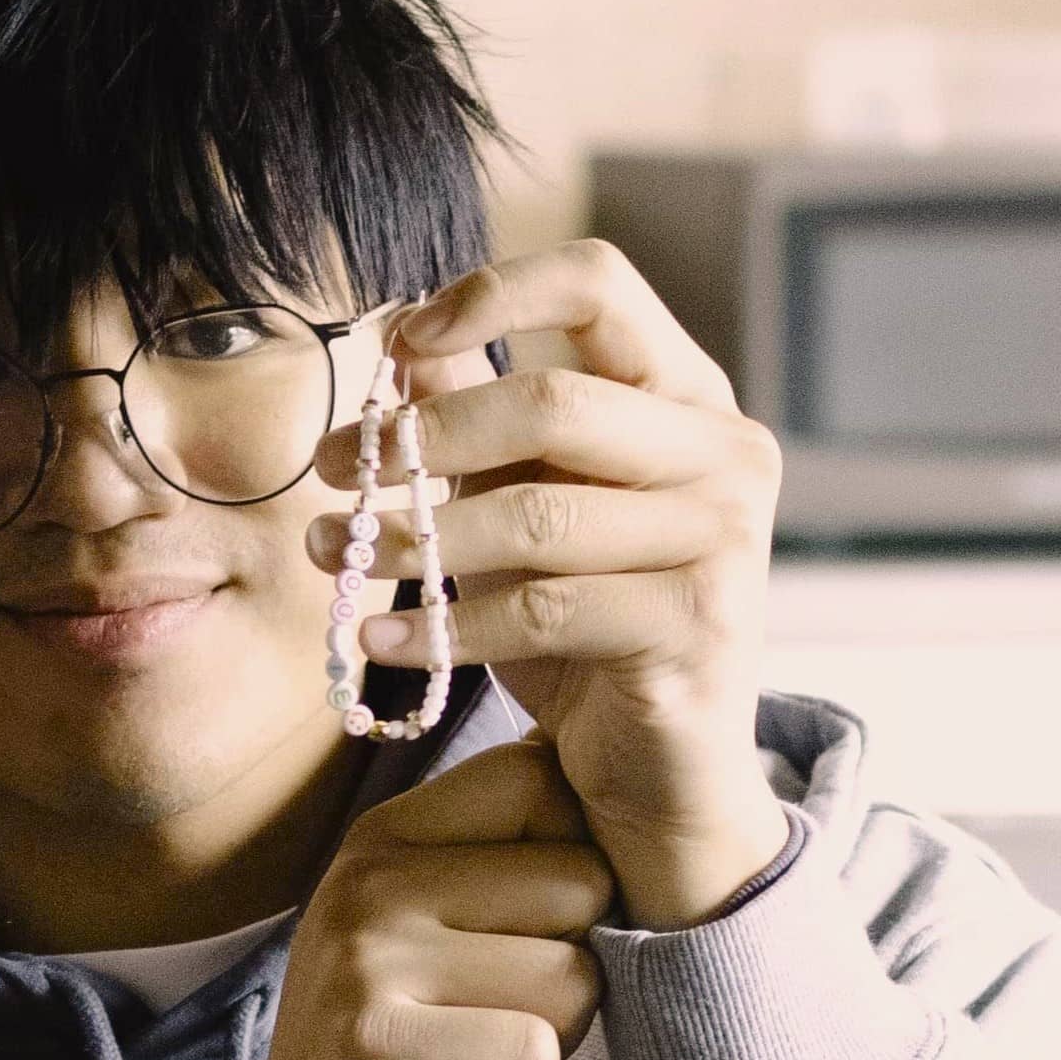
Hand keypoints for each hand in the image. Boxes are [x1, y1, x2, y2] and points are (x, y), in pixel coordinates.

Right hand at [186, 738, 611, 1059]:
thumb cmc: (406, 1056)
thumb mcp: (437, 937)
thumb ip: (506, 866)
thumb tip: (621, 796)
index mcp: (384, 838)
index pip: (540, 778)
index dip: (574, 859)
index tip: (524, 928)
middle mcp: (369, 883)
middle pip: (581, 880)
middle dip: (570, 966)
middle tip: (489, 1017)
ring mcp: (368, 964)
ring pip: (574, 973)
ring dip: (550, 1038)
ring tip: (471, 1058)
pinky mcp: (384, 1052)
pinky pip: (536, 1053)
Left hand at [341, 246, 788, 929]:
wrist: (664, 774)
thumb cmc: (588, 627)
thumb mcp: (527, 507)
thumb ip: (480, 420)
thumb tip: (401, 340)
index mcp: (690, 395)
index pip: (601, 285)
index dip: (493, 293)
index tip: (401, 339)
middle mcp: (727, 452)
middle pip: (553, 401)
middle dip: (424, 435)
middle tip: (335, 467)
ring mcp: (725, 540)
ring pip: (536, 515)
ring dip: (413, 536)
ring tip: (334, 553)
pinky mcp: (700, 627)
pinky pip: (545, 610)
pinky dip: (445, 626)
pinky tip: (380, 641)